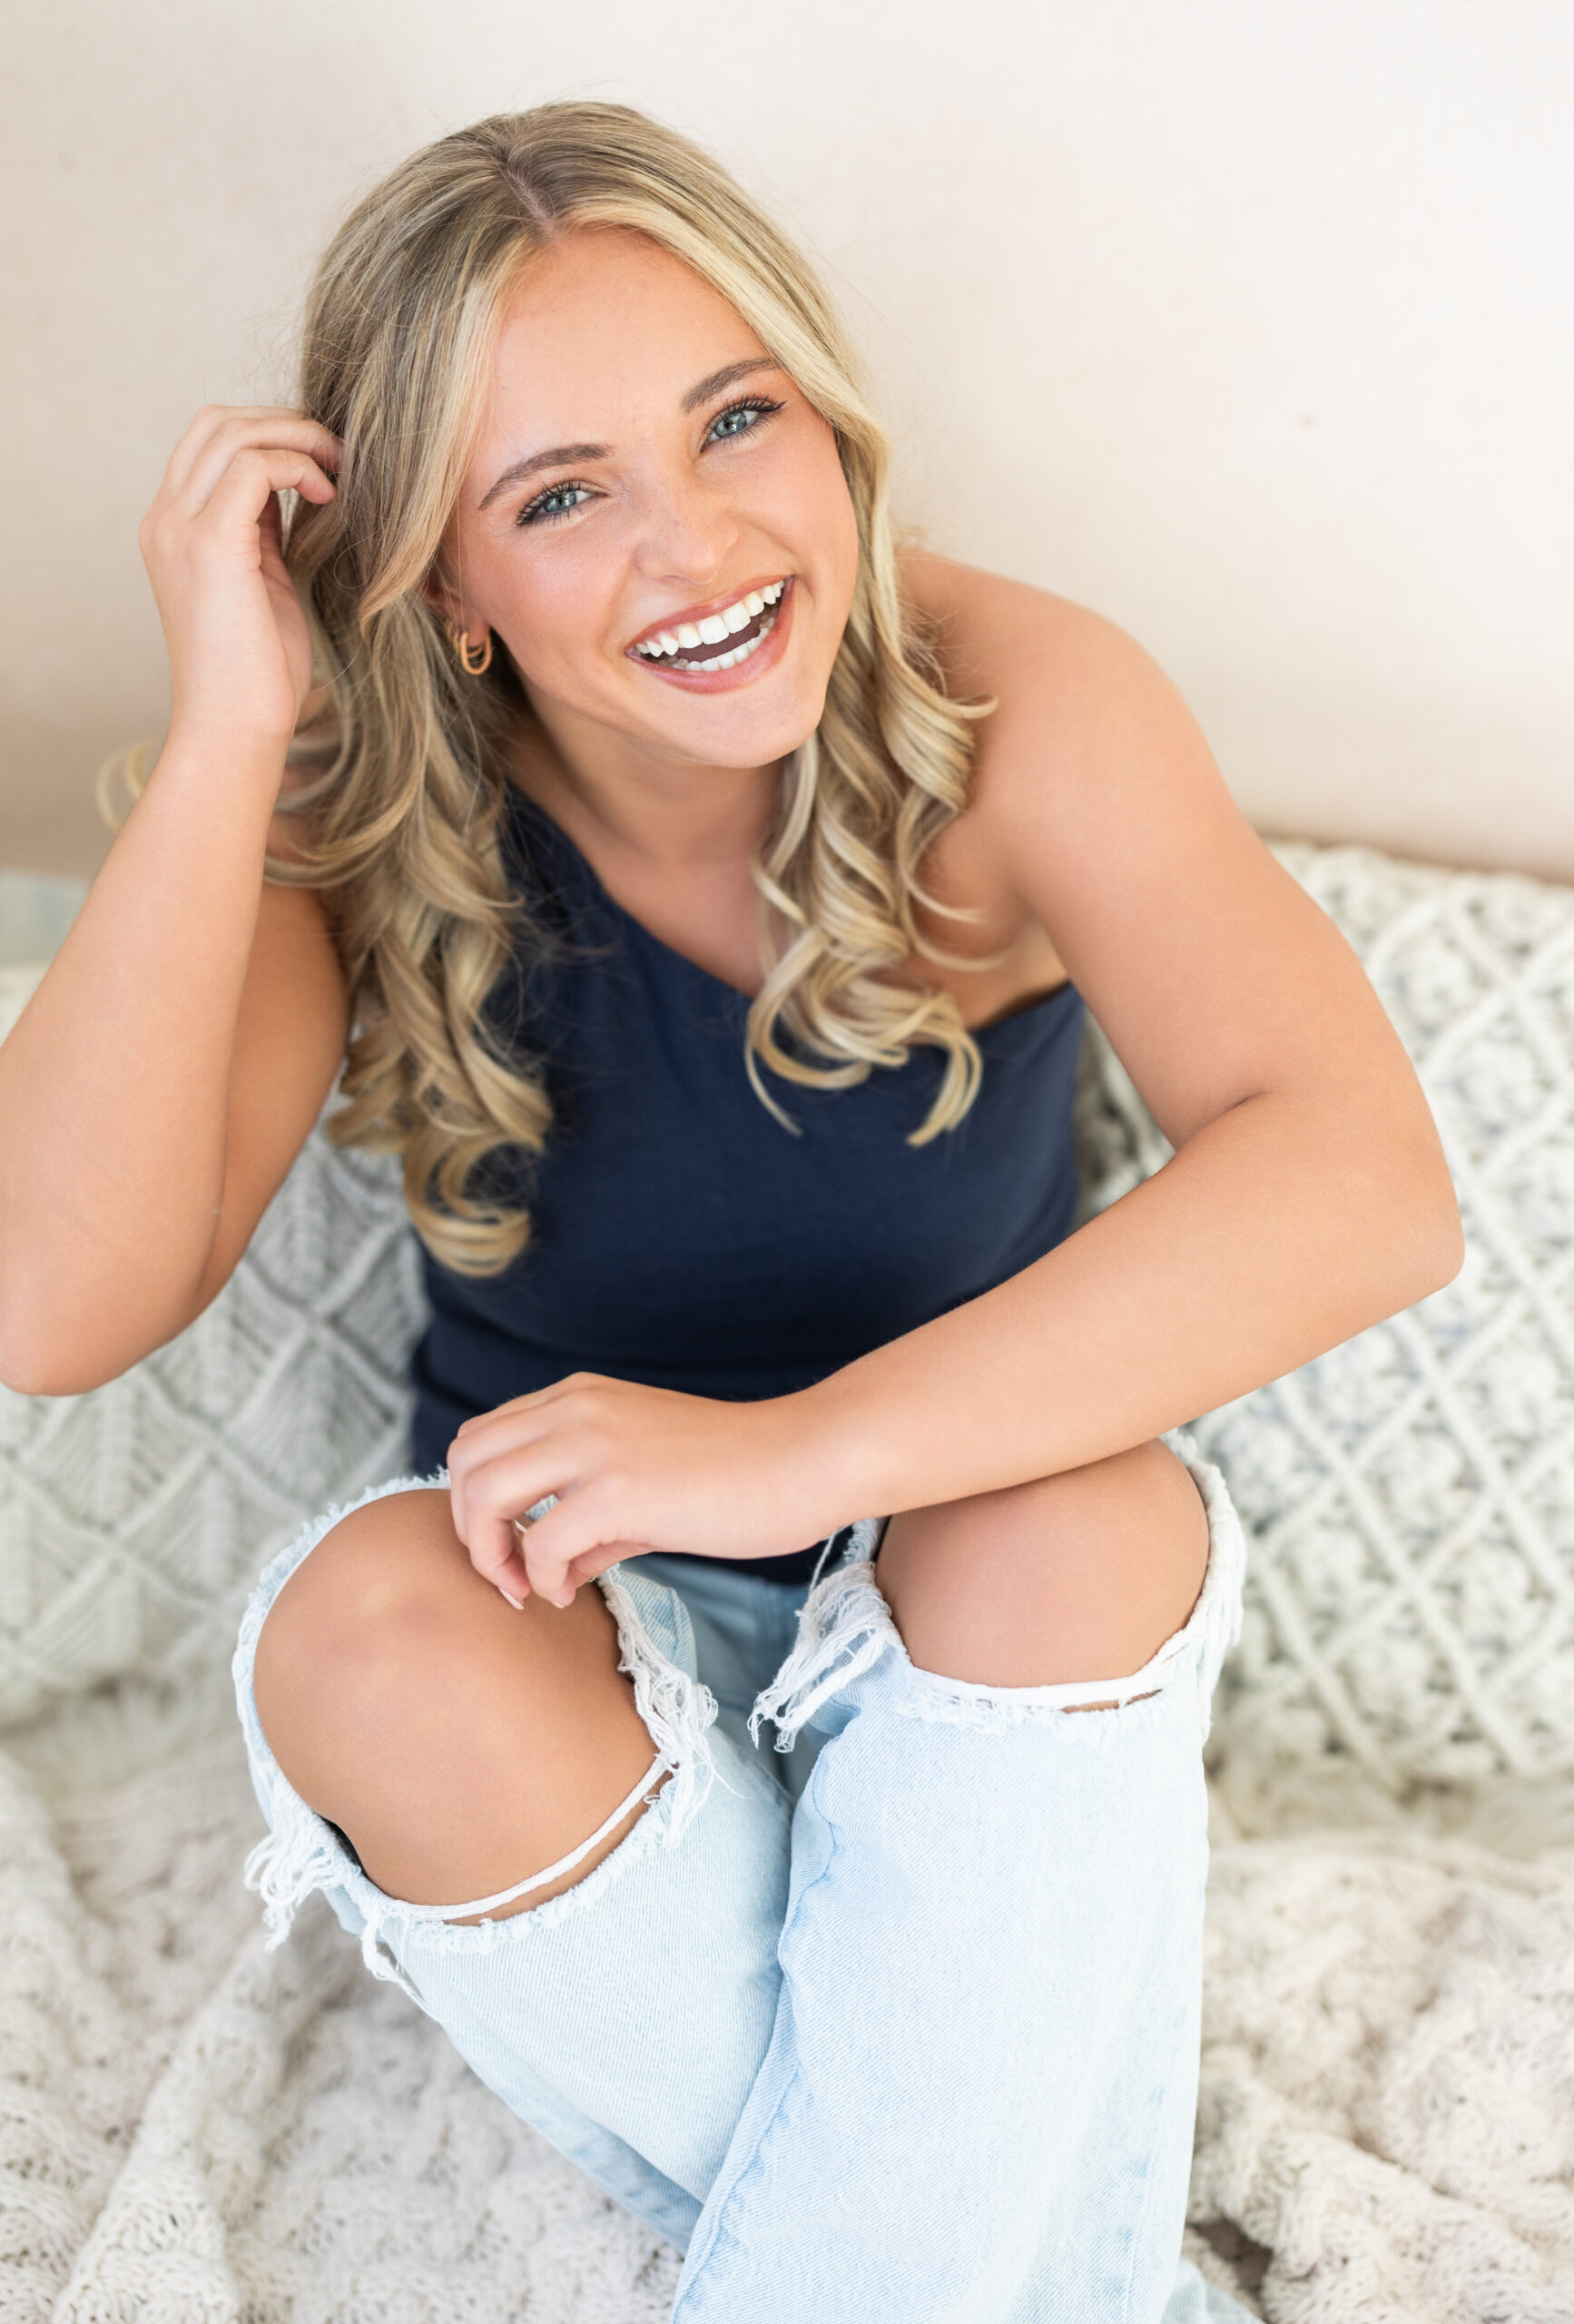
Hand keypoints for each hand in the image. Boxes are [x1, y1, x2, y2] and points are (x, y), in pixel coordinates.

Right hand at [139, 405, 340, 753]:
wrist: (235, 726)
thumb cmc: (258, 672)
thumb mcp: (263, 582)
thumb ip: (264, 528)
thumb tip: (293, 482)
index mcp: (172, 528)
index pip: (210, 443)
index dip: (269, 434)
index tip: (321, 462)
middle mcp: (165, 519)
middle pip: (216, 422)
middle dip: (283, 422)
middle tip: (337, 453)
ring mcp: (180, 528)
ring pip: (232, 431)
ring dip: (295, 437)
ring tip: (338, 469)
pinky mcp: (209, 543)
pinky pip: (252, 465)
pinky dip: (296, 466)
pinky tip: (326, 496)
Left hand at [445, 1374, 836, 1607]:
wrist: (803, 1460)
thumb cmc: (738, 1475)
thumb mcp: (645, 1478)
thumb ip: (590, 1513)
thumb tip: (551, 1567)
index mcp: (578, 1398)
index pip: (482, 1438)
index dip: (476, 1500)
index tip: (511, 1549)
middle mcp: (574, 1409)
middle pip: (465, 1459)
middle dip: (470, 1527)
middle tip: (509, 1575)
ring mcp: (593, 1443)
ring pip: (483, 1491)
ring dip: (491, 1552)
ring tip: (528, 1587)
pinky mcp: (618, 1489)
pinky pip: (541, 1541)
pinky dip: (542, 1578)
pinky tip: (571, 1592)